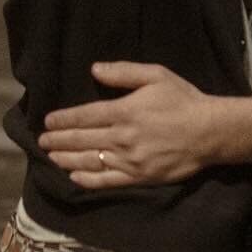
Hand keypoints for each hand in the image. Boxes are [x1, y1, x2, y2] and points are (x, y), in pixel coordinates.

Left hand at [39, 63, 217, 187]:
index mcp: (125, 111)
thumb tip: (94, 69)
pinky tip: (74, 176)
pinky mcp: (139, 177)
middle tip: (42, 140)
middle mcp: (123, 138)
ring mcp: (130, 161)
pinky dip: (87, 179)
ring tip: (51, 156)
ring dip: (67, 159)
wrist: (209, 132)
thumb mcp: (156, 75)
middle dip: (59, 140)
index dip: (64, 119)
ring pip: (90, 161)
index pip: (85, 116)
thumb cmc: (182, 100)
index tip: (48, 121)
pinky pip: (107, 181)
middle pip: (82, 140)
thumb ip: (123, 72)